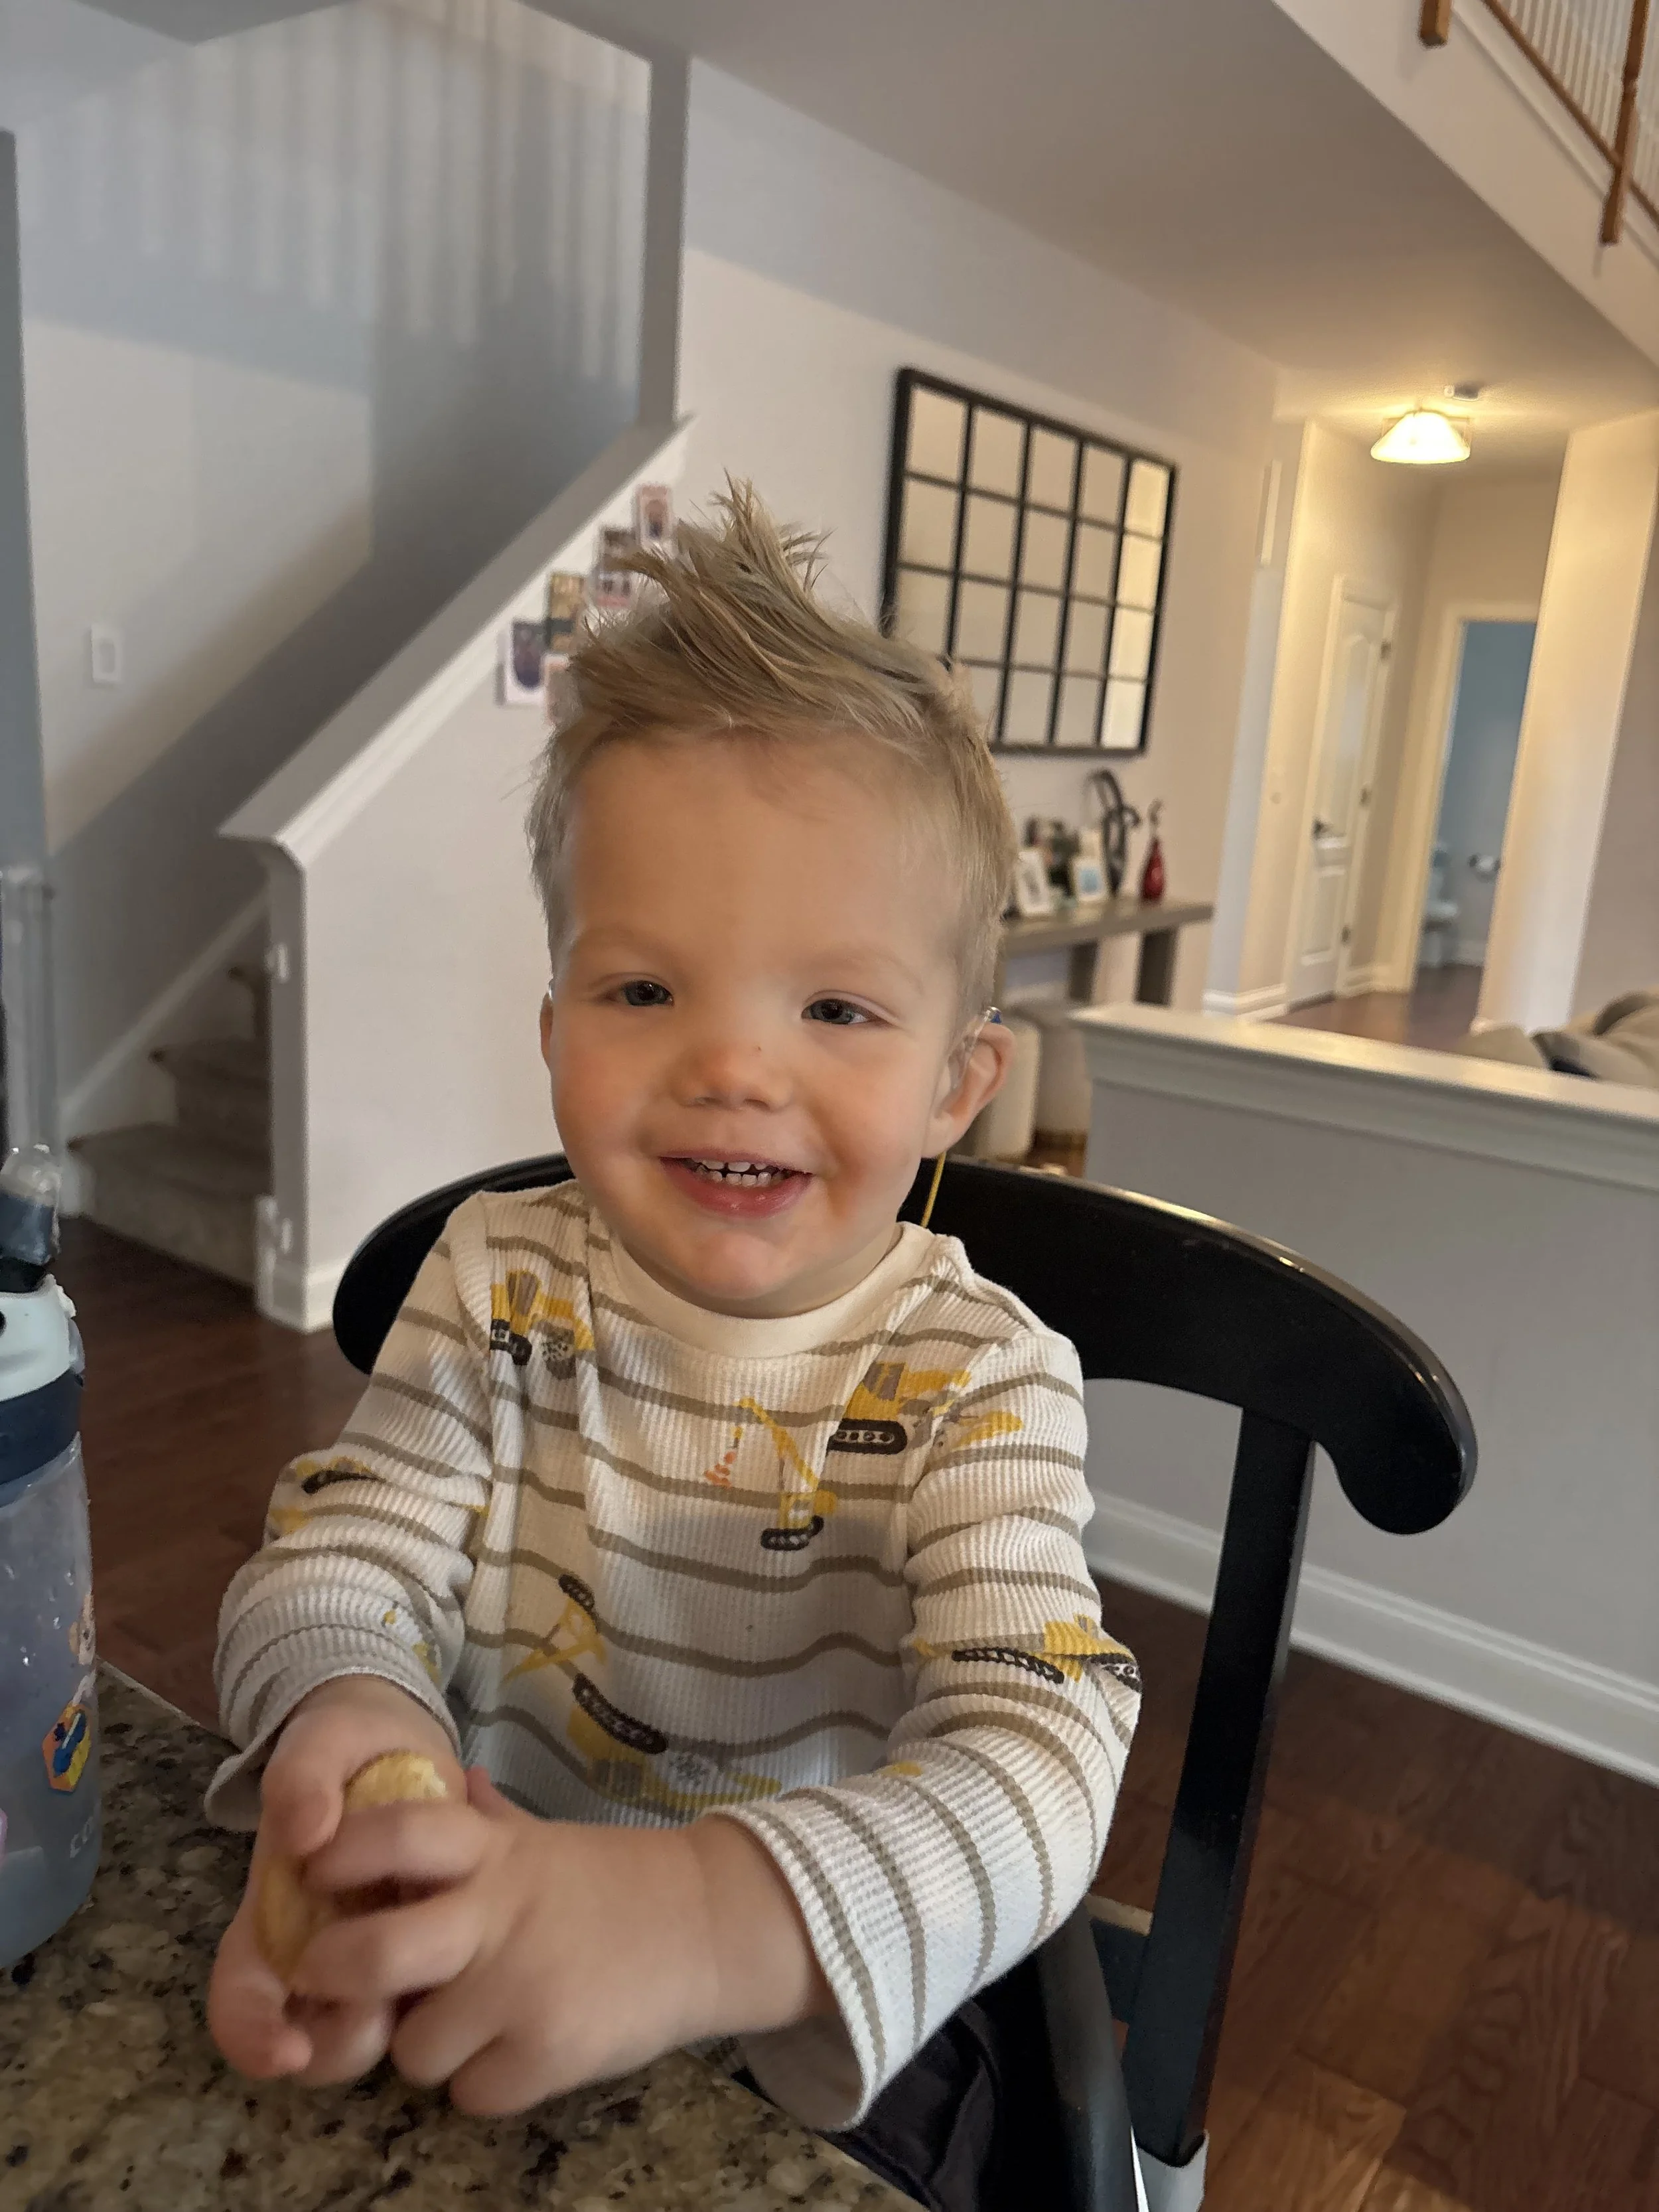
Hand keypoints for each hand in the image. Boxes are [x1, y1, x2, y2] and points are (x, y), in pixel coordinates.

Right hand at [208, 1676, 463, 2085]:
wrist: (404, 1736)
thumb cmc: (344, 1743)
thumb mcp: (317, 1742)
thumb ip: (300, 1778)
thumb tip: (303, 1834)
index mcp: (271, 1915)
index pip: (241, 2001)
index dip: (252, 2040)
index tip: (288, 2052)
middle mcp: (317, 1948)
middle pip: (309, 2039)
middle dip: (338, 2044)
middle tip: (379, 2011)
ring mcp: (376, 1950)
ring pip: (376, 2029)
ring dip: (399, 2020)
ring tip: (434, 1972)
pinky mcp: (431, 1941)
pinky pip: (436, 1990)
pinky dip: (451, 1986)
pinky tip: (473, 1945)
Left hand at [288, 1771, 831, 2114]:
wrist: (706, 1925)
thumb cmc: (608, 1884)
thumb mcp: (540, 1840)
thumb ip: (483, 1822)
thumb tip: (449, 1779)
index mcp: (493, 1853)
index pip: (395, 1833)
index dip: (339, 1853)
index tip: (311, 1871)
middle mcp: (498, 1914)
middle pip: (371, 1956)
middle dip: (337, 1979)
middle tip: (338, 1982)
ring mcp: (522, 1987)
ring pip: (412, 2050)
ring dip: (432, 2046)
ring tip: (474, 2021)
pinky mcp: (550, 2053)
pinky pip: (470, 2095)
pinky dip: (487, 2083)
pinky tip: (521, 2048)